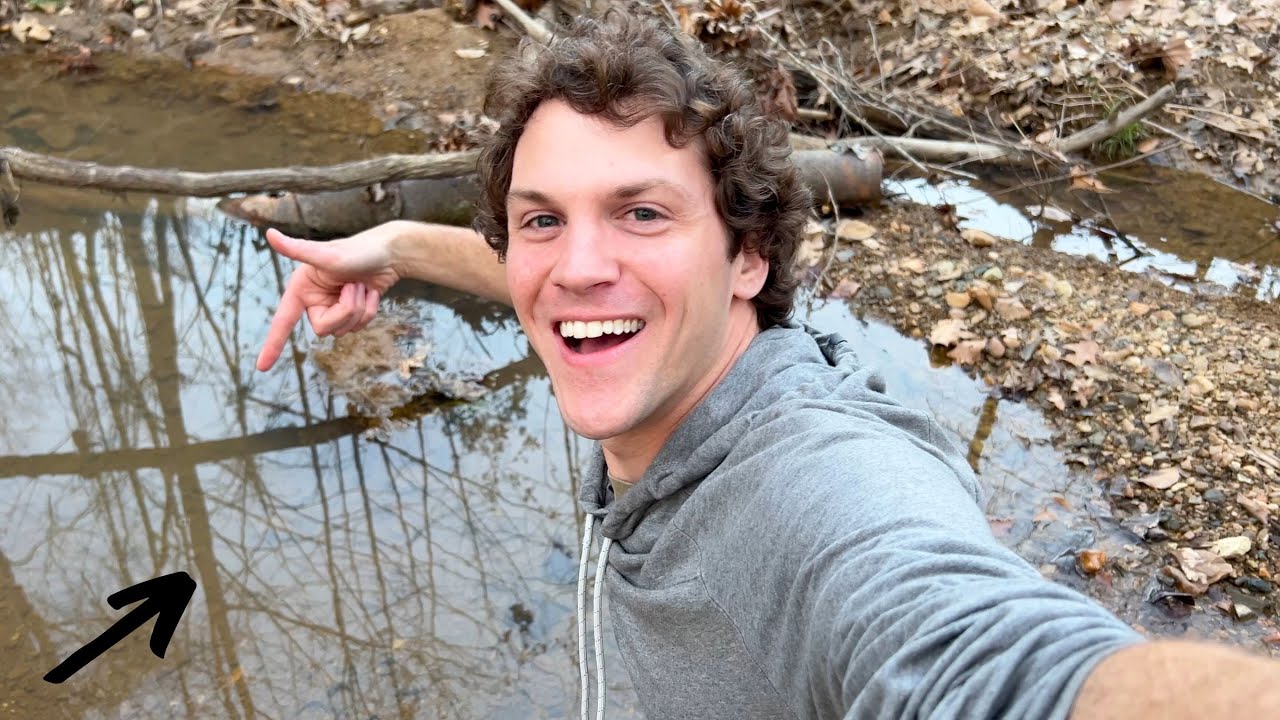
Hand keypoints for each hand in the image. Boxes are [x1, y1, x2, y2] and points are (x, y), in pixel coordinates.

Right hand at [255, 226, 402, 371]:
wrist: (390, 253)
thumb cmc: (358, 250)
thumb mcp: (328, 254)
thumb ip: (298, 249)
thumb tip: (269, 234)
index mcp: (301, 289)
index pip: (283, 321)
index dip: (273, 344)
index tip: (261, 368)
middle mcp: (314, 300)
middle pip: (323, 330)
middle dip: (344, 312)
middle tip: (353, 287)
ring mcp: (333, 308)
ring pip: (344, 330)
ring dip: (359, 309)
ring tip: (361, 286)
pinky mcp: (351, 312)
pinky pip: (359, 326)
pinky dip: (370, 311)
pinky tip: (371, 293)